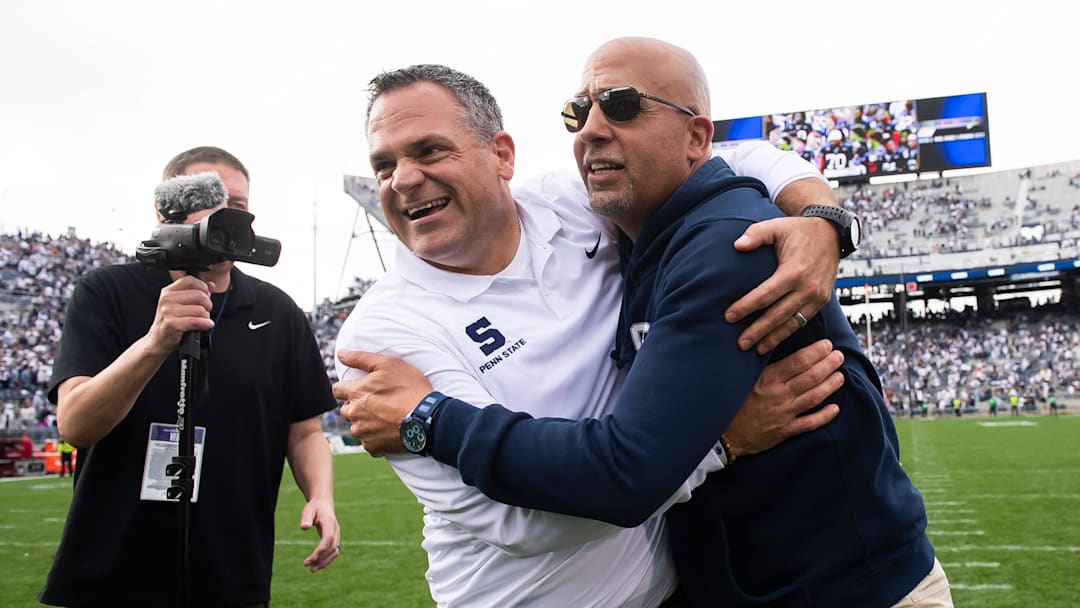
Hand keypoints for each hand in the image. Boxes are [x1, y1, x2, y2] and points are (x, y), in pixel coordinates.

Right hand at [146, 275, 215, 355]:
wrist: (158, 341)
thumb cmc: (171, 323)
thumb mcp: (181, 305)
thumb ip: (196, 293)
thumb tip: (211, 285)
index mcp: (168, 291)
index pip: (191, 280)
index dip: (203, 288)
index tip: (206, 296)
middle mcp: (166, 299)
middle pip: (199, 295)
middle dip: (208, 305)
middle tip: (205, 312)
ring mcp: (167, 311)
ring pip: (200, 309)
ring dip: (206, 317)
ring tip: (202, 320)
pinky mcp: (172, 324)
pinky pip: (196, 321)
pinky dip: (205, 324)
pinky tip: (206, 325)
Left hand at [299, 497, 339, 571]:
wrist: (324, 504)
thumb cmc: (314, 507)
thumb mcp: (308, 510)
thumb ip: (306, 518)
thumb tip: (304, 527)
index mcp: (330, 524)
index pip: (328, 540)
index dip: (321, 550)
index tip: (311, 559)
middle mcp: (335, 531)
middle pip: (332, 548)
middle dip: (321, 559)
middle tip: (307, 566)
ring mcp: (336, 535)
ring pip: (335, 552)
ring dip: (325, 562)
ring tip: (311, 569)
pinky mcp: (334, 539)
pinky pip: (333, 552)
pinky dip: (326, 559)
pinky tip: (316, 564)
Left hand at [334, 350, 432, 456]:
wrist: (427, 418)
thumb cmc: (410, 388)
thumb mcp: (388, 364)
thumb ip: (360, 358)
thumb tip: (340, 354)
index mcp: (355, 393)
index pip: (337, 390)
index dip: (347, 388)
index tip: (360, 389)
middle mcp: (354, 414)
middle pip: (346, 410)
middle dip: (356, 406)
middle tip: (377, 403)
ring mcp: (363, 432)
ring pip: (357, 427)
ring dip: (366, 423)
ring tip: (385, 418)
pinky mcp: (373, 447)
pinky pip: (369, 443)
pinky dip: (376, 438)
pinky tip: (389, 431)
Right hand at [723, 339, 843, 457]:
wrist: (720, 435)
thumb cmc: (728, 402)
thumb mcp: (741, 378)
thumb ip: (760, 365)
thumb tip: (772, 344)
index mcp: (767, 379)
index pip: (798, 361)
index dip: (816, 352)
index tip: (827, 345)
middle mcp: (778, 395)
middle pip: (811, 377)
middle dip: (828, 365)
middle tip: (839, 356)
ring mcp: (783, 414)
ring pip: (814, 397)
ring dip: (830, 385)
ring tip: (841, 376)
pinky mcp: (784, 431)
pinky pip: (810, 423)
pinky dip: (824, 416)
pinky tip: (835, 408)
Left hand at [724, 216, 839, 354]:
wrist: (831, 233)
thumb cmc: (798, 230)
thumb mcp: (776, 226)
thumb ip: (756, 234)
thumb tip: (737, 245)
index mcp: (794, 271)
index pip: (765, 295)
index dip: (746, 307)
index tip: (729, 317)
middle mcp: (807, 287)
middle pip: (777, 315)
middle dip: (758, 331)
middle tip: (740, 343)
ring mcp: (817, 297)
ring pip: (792, 323)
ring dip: (773, 338)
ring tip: (756, 350)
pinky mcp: (821, 301)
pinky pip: (803, 321)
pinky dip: (788, 332)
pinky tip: (774, 340)